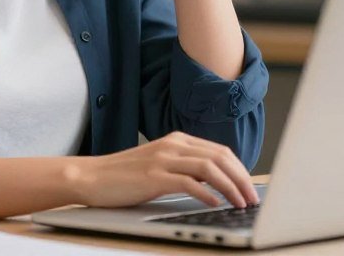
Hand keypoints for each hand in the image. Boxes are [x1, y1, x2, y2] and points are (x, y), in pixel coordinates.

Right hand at [70, 131, 259, 208]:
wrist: (91, 176)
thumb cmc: (125, 176)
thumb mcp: (160, 166)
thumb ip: (185, 168)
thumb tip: (215, 184)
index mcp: (177, 140)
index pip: (220, 151)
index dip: (240, 170)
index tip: (250, 188)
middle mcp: (173, 145)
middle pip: (220, 157)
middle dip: (242, 179)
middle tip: (253, 198)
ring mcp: (163, 159)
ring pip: (209, 167)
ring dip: (230, 187)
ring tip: (240, 204)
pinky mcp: (153, 176)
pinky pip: (188, 182)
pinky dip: (206, 193)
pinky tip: (215, 203)